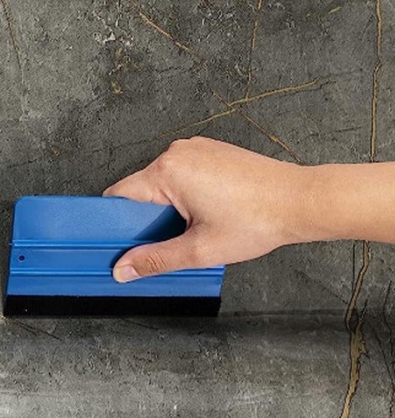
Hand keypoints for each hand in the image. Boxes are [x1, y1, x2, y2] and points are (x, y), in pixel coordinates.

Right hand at [102, 136, 310, 280]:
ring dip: (167, 210)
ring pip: (161, 185)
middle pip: (140, 192)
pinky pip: (181, 176)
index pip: (119, 197)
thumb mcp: (199, 250)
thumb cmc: (258, 219)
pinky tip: (205, 215)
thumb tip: (123, 269)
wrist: (301, 201)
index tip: (121, 244)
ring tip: (194, 228)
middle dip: (147, 220)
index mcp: (168, 170)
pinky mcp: (211, 152)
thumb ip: (154, 260)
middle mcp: (178, 152)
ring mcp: (196, 149)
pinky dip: (184, 198)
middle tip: (169, 243)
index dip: (116, 225)